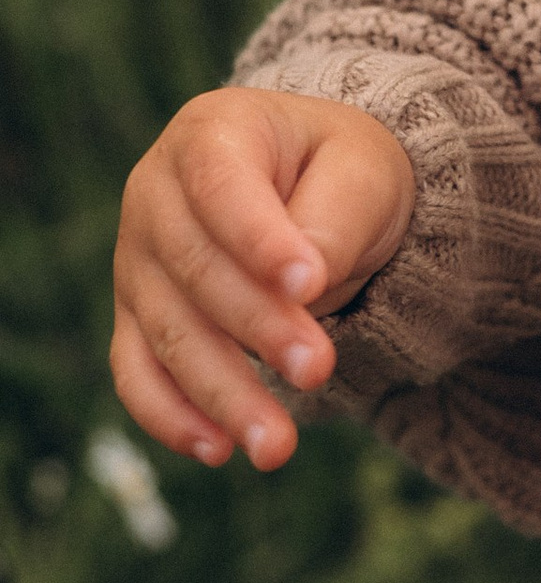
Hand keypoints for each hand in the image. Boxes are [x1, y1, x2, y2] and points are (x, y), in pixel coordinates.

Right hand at [111, 89, 417, 470]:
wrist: (316, 186)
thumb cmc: (340, 170)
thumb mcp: (361, 172)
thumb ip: (332, 219)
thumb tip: (302, 289)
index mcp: (210, 132)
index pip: (221, 186)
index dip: (258, 238)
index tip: (311, 283)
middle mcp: (155, 194)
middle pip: (195, 269)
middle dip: (257, 328)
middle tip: (319, 370)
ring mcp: (137, 260)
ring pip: (169, 333)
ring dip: (221, 393)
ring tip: (277, 445)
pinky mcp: (137, 319)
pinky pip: (138, 373)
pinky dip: (171, 416)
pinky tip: (218, 450)